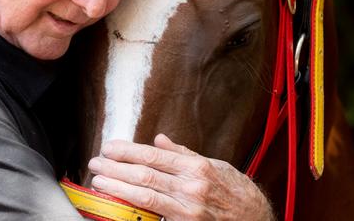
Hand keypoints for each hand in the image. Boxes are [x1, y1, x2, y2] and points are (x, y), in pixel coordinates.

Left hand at [87, 133, 273, 220]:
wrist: (257, 219)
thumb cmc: (237, 192)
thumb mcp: (215, 165)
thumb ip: (184, 154)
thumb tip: (160, 140)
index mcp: (197, 168)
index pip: (153, 156)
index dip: (127, 151)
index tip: (109, 147)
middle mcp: (191, 189)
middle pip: (144, 176)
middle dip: (116, 168)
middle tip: (96, 163)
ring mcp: (188, 212)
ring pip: (145, 197)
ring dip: (119, 189)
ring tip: (100, 181)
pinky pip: (156, 218)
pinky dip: (136, 212)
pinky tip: (120, 206)